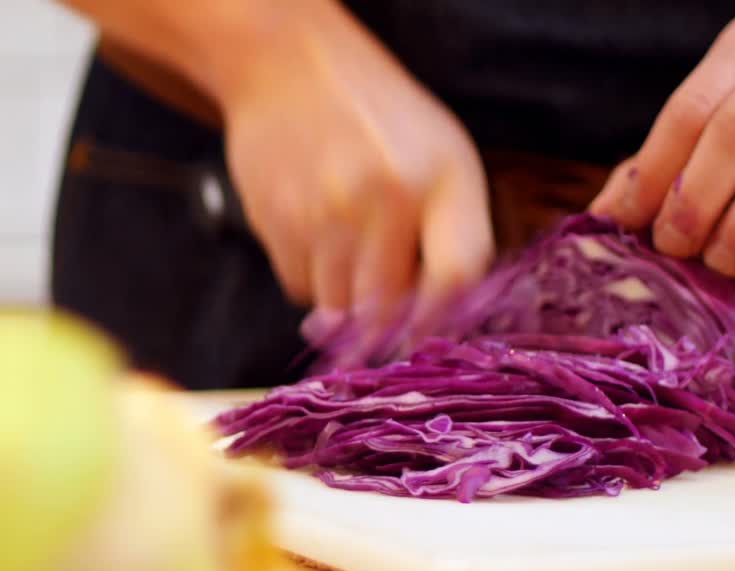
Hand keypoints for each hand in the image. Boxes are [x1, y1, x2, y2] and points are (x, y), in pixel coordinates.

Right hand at [216, 5, 493, 316]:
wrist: (292, 70)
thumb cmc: (380, 122)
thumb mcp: (443, 157)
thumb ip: (453, 233)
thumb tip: (437, 322)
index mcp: (441, 178)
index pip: (455, 275)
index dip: (442, 320)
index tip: (426, 335)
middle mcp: (385, 196)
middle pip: (387, 307)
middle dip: (386, 325)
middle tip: (382, 319)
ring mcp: (326, 211)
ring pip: (339, 308)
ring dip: (346, 302)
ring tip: (349, 255)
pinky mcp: (279, 222)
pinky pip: (300, 288)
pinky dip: (311, 281)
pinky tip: (317, 238)